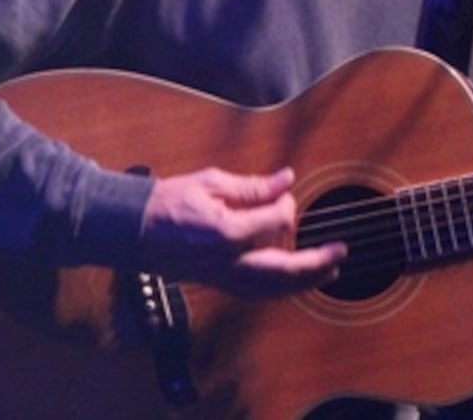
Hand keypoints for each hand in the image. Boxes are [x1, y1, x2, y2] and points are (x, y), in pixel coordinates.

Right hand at [139, 167, 345, 296]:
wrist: (132, 229)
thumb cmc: (168, 202)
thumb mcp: (210, 182)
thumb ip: (252, 186)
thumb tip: (286, 179)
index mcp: (226, 232)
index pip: (275, 222)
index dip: (286, 206)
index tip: (284, 193)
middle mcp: (228, 262)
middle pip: (282, 270)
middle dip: (316, 262)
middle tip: (340, 252)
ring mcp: (223, 277)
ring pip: (273, 288)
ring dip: (304, 281)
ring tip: (329, 271)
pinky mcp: (218, 284)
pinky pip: (257, 292)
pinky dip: (281, 289)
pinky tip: (295, 282)